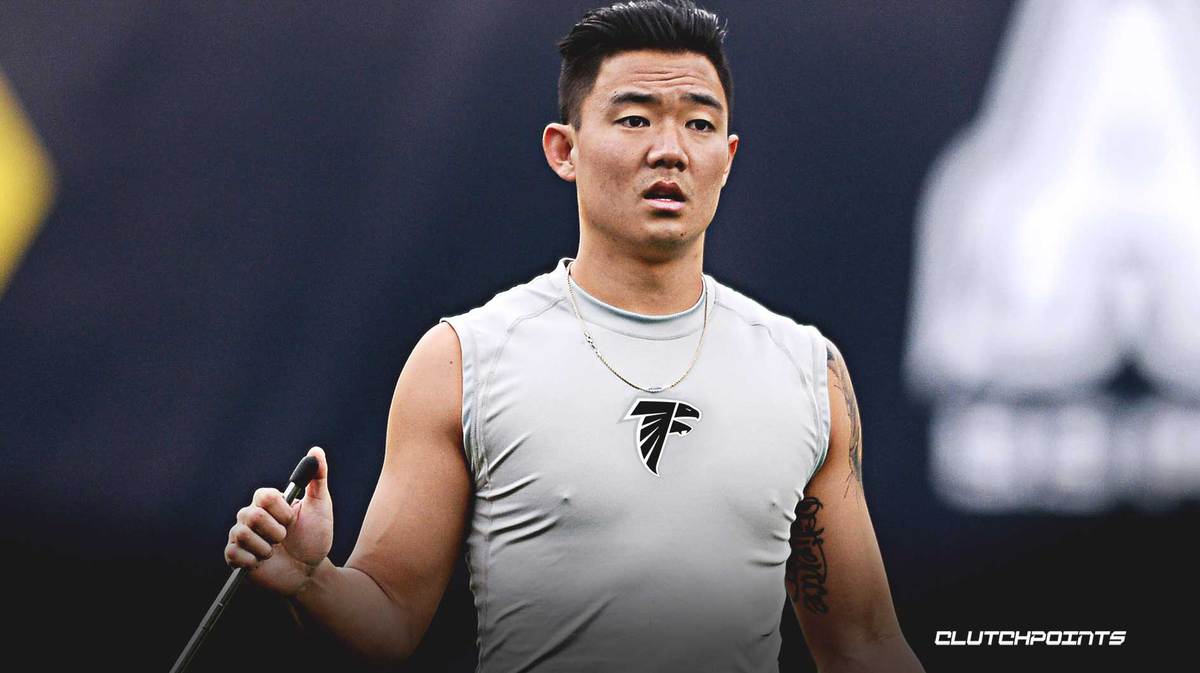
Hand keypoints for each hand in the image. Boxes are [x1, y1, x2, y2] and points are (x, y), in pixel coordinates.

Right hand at [224, 446, 333, 595]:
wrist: (310, 570)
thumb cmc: (315, 536)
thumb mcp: (320, 506)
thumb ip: (318, 478)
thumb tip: (316, 451)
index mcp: (267, 502)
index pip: (264, 496)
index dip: (281, 511)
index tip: (292, 519)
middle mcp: (250, 515)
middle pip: (252, 516)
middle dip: (276, 531)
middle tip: (284, 538)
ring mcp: (241, 536)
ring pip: (243, 535)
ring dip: (267, 547)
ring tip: (275, 551)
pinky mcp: (235, 557)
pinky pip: (234, 554)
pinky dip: (254, 561)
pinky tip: (263, 562)